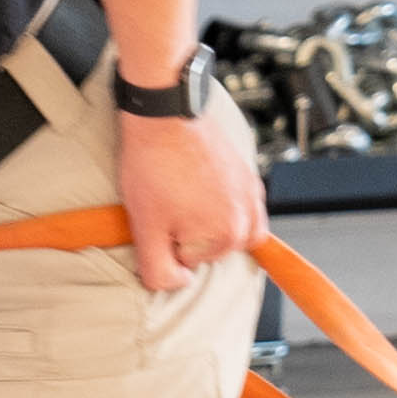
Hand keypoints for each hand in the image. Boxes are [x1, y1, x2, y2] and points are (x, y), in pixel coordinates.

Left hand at [117, 93, 267, 293]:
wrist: (166, 113)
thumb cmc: (153, 164)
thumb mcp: (145, 228)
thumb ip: (160, 271)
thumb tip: (178, 284)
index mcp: (226, 236)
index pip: (188, 263)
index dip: (165, 241)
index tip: (158, 213)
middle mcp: (247, 218)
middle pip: (210, 248)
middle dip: (186, 231)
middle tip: (167, 200)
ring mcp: (251, 196)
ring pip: (225, 231)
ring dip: (204, 221)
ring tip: (180, 194)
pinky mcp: (248, 177)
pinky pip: (239, 209)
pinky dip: (220, 207)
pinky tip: (196, 188)